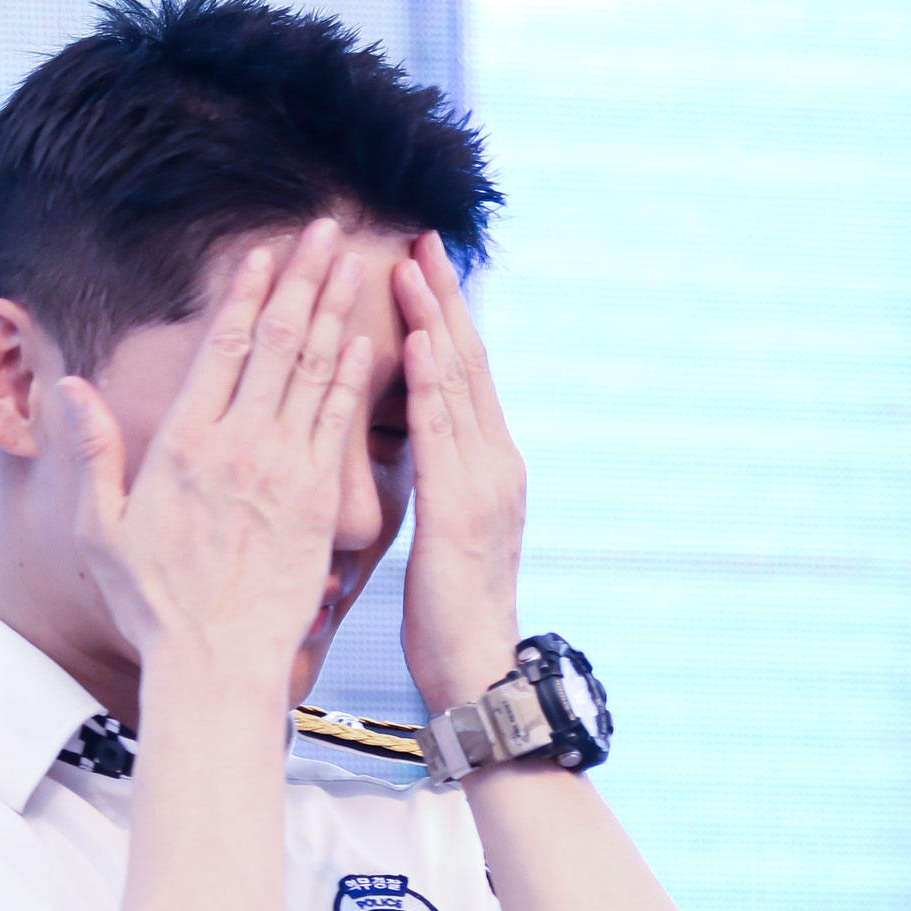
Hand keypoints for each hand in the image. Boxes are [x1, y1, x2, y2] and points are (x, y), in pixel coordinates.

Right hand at [58, 220, 376, 693]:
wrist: (217, 664)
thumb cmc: (154, 604)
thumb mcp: (102, 528)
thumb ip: (93, 452)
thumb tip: (70, 387)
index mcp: (183, 444)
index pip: (222, 348)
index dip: (246, 293)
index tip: (263, 251)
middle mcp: (238, 446)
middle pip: (278, 343)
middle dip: (303, 279)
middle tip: (327, 227)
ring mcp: (285, 472)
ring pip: (315, 372)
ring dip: (336, 309)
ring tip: (354, 260)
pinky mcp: (319, 502)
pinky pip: (340, 425)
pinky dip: (353, 377)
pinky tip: (367, 338)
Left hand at [393, 232, 527, 710]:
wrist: (477, 671)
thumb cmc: (450, 616)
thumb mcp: (446, 536)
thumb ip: (441, 484)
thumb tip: (421, 447)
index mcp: (489, 468)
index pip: (466, 377)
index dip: (447, 319)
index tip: (423, 268)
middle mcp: (495, 464)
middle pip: (470, 363)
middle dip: (446, 299)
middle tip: (424, 238)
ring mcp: (484, 483)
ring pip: (460, 385)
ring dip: (437, 320)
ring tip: (415, 265)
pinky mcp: (461, 509)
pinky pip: (443, 435)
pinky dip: (433, 382)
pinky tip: (421, 341)